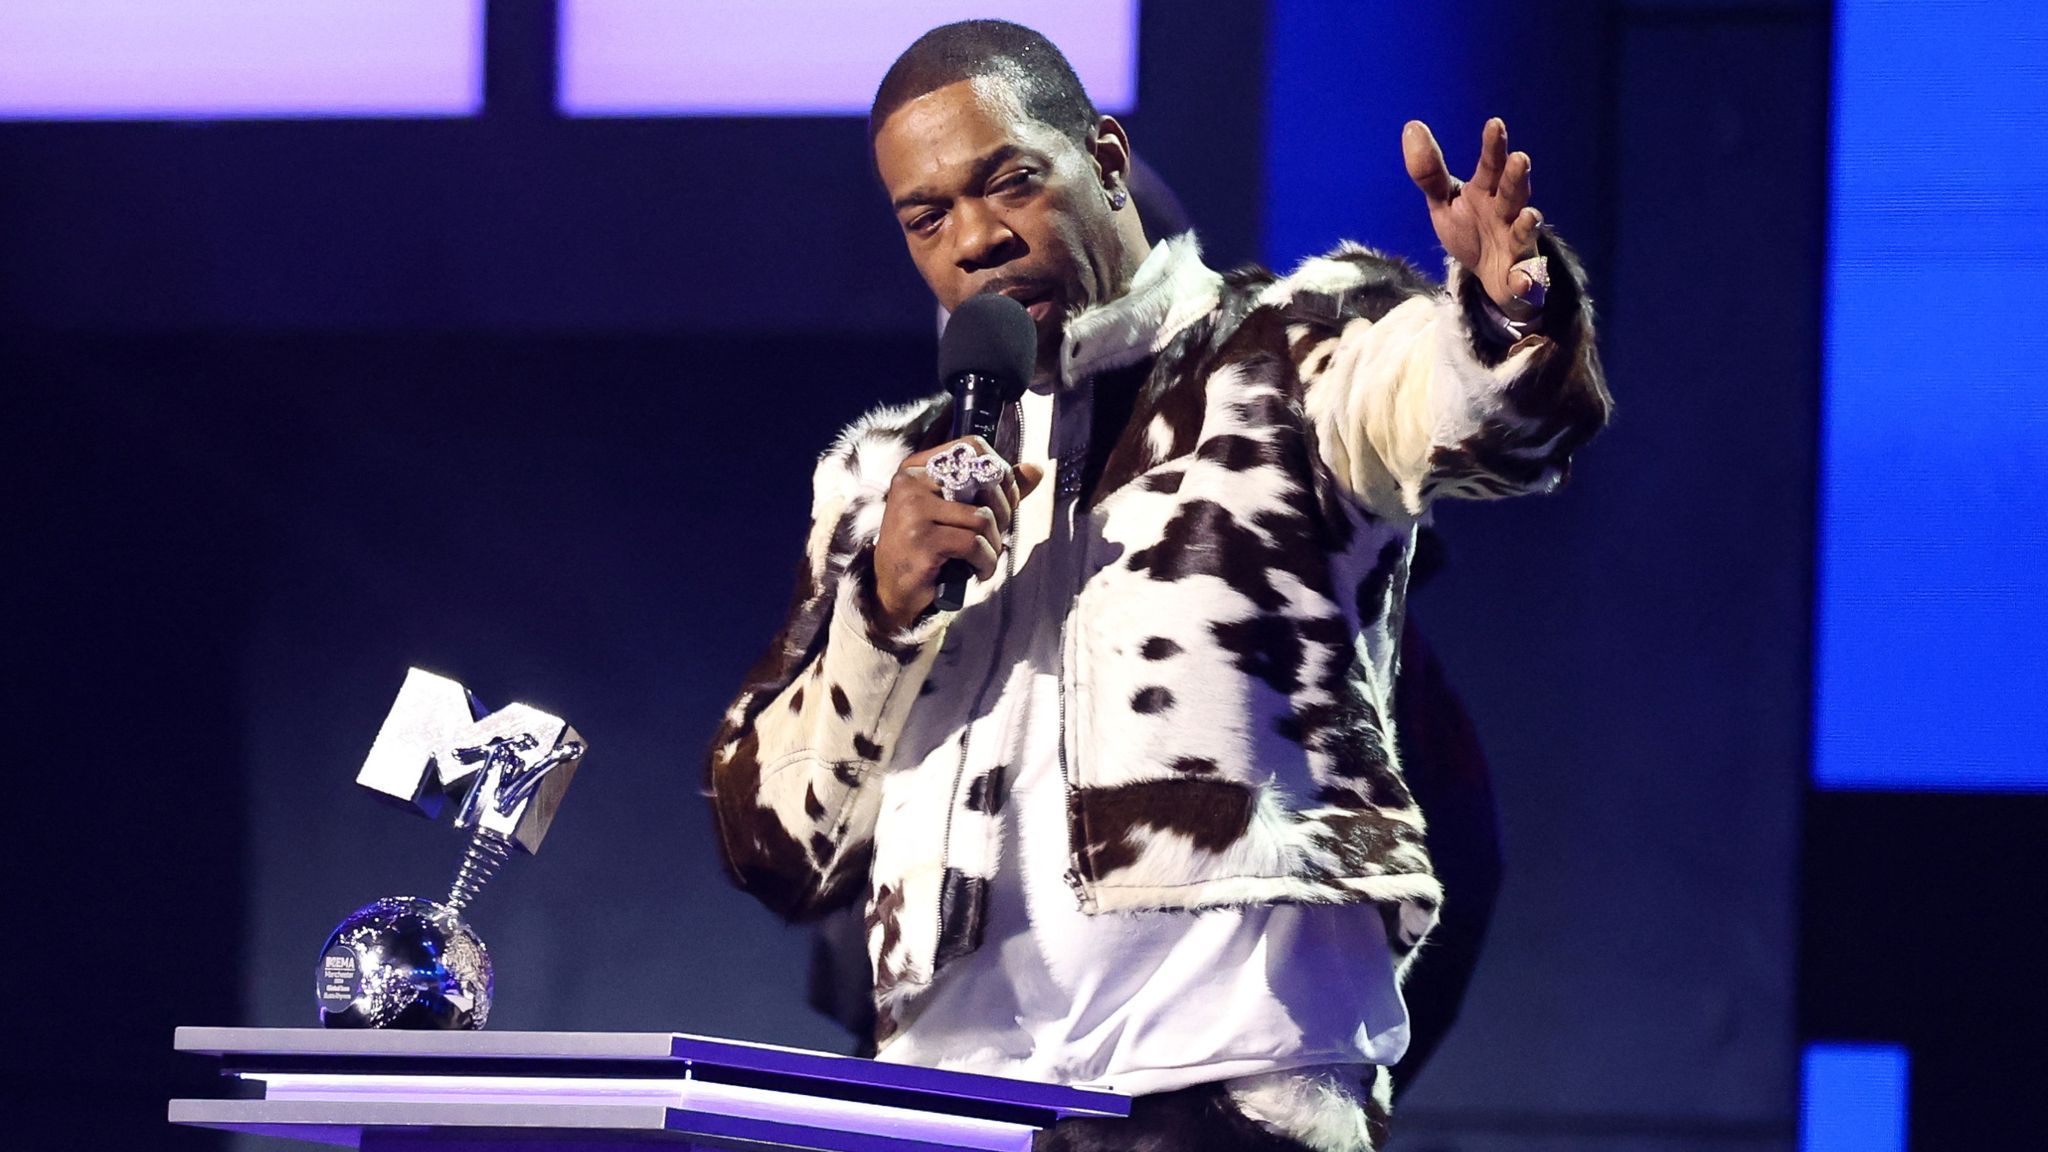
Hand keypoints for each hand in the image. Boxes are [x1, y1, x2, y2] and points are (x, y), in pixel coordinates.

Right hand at [872, 437, 1044, 632]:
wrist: (892, 589)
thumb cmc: (929, 548)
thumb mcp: (958, 512)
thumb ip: (995, 489)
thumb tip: (1036, 469)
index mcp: (916, 467)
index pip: (972, 447)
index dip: (999, 472)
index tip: (1003, 501)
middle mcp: (910, 482)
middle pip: (982, 481)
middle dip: (1002, 514)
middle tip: (995, 537)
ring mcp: (912, 510)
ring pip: (982, 517)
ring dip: (994, 543)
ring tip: (985, 557)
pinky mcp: (921, 539)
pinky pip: (974, 543)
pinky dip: (986, 561)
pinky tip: (979, 571)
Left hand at [1403, 118, 1544, 319]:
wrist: (1491, 277)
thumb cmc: (1471, 230)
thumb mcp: (1445, 202)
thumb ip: (1430, 172)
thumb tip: (1412, 125)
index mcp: (1487, 192)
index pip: (1490, 165)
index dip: (1493, 147)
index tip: (1494, 124)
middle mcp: (1507, 213)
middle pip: (1512, 193)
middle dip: (1516, 178)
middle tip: (1520, 159)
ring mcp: (1517, 243)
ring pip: (1524, 231)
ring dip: (1527, 224)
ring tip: (1529, 215)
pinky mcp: (1521, 277)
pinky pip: (1525, 279)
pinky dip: (1525, 281)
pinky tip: (1522, 281)